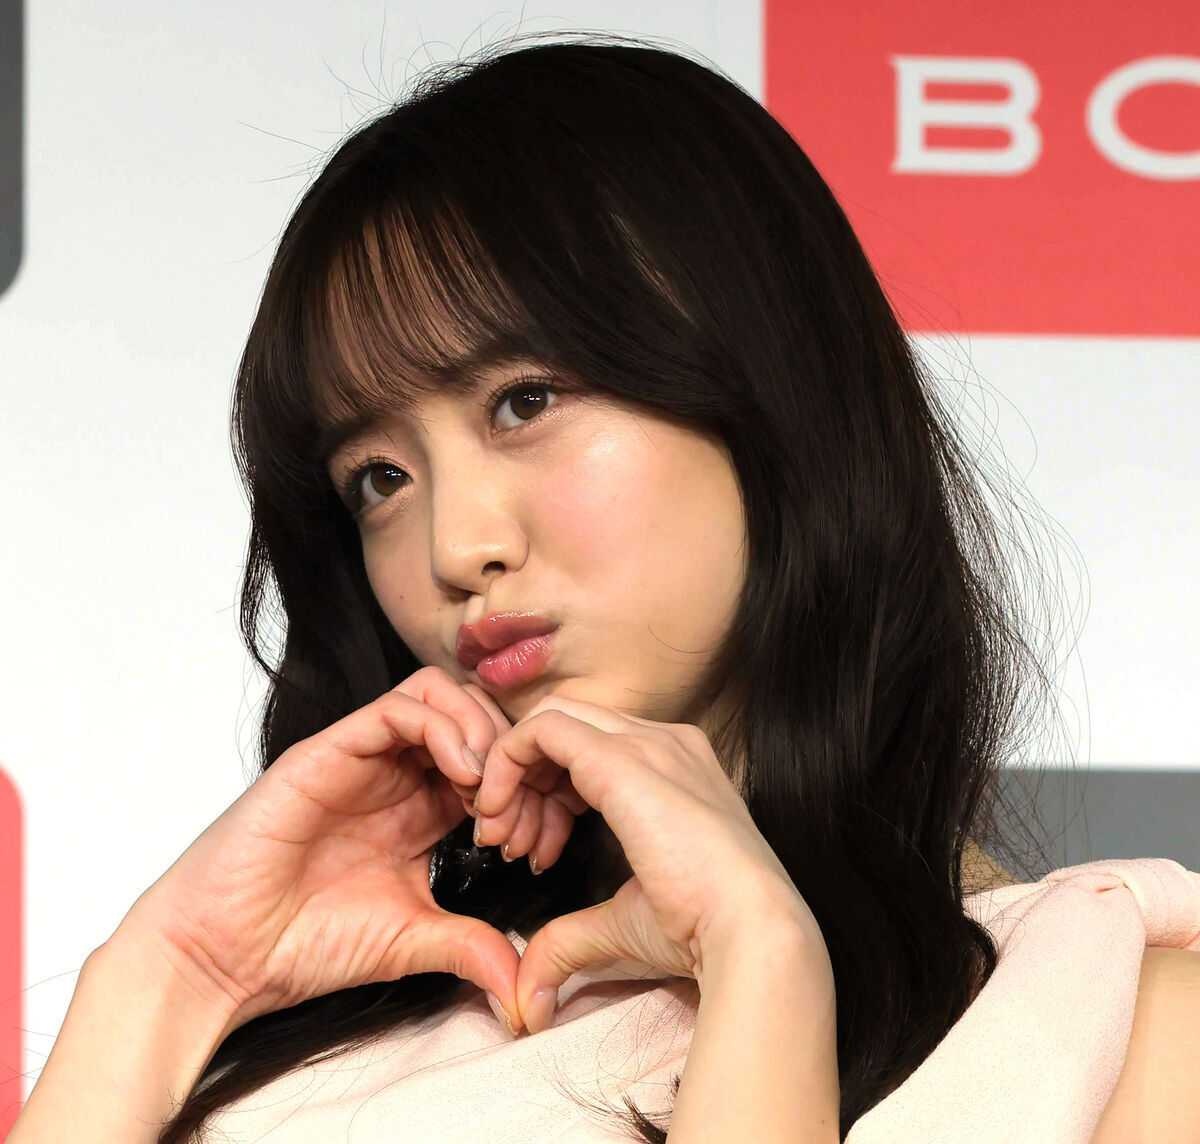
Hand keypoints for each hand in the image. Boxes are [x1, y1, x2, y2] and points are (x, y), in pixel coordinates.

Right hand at [113, 666, 586, 1033]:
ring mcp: (363, 756)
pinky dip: (445, 727)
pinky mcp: (331, 748)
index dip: (522, 788)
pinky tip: (461, 774)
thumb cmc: (306, 944)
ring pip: (440, 694)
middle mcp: (395, 772)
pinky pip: (400, 706)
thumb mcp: (412, 941)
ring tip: (486, 789)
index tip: (530, 842)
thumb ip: (471, 946)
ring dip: (481, 730)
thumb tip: (526, 986)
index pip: (490, 761)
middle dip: (509, 752)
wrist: (225, 955)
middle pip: (473, 714)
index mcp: (419, 807)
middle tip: (511, 811)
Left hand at [471, 696, 830, 1033]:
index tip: (532, 850)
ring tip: (505, 841)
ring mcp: (645, 743)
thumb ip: (572, 937)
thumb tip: (532, 989)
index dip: (549, 793)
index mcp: (675, 767)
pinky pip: (541, 729)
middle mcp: (663, 742)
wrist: (749, 927)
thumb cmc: (702, 929)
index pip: (591, 750)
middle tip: (508, 842)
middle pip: (567, 730)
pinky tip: (499, 811)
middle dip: (525, 781)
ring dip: (512, 776)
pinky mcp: (620, 758)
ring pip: (550, 722)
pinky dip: (506, 761)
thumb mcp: (623, 923)